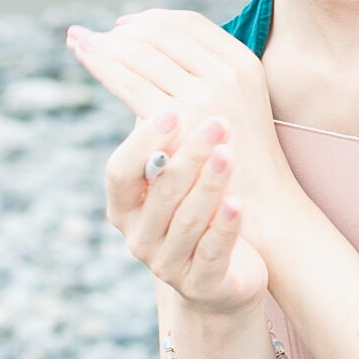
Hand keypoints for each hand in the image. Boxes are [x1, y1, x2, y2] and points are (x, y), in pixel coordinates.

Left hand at [66, 9, 291, 226]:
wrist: (262, 208)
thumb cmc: (240, 163)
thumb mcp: (229, 108)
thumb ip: (195, 81)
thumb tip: (143, 57)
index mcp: (242, 61)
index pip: (187, 23)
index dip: (150, 19)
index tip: (121, 26)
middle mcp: (227, 71)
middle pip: (162, 32)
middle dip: (122, 30)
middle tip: (89, 33)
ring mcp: (206, 94)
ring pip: (142, 52)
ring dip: (105, 44)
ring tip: (78, 40)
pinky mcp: (181, 120)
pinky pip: (131, 81)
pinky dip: (102, 64)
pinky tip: (84, 57)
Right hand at [100, 109, 267, 315]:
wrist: (220, 279)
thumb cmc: (195, 212)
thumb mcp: (171, 178)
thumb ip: (161, 141)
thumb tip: (151, 73)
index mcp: (124, 207)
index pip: (120, 172)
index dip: (143, 142)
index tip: (172, 108)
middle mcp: (139, 238)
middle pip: (160, 193)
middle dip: (188, 155)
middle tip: (217, 122)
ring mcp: (167, 265)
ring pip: (188, 221)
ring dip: (209, 185)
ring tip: (228, 153)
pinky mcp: (201, 285)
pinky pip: (212, 253)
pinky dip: (225, 227)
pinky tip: (238, 203)